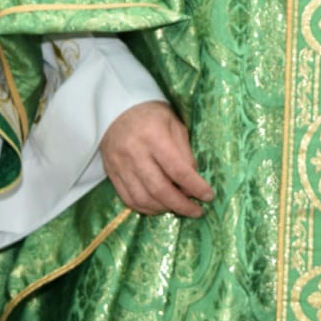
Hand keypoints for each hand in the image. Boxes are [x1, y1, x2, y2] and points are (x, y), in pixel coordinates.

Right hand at [100, 101, 213, 216]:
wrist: (116, 108)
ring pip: (144, 199)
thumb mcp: (174, 124)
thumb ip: (185, 152)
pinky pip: (129, 199)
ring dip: (164, 209)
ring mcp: (120, 165)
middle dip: (181, 205)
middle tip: (196, 211)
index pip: (178, 170)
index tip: (208, 196)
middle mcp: (135, 152)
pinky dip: (146, 208)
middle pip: (160, 189)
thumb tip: (194, 181)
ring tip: (178, 208)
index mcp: (154, 136)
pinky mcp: (111, 173)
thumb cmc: (151, 115)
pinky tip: (159, 206)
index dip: (195, 187)